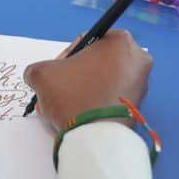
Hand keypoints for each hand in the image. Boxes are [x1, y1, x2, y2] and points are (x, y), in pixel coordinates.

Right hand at [24, 30, 152, 129]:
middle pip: (96, 62)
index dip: (67, 56)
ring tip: (64, 107)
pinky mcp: (138, 107)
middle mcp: (138, 59)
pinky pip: (110, 99)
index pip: (87, 40)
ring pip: (102, 82)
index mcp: (121, 41)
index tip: (57, 71)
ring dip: (81, 91)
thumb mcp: (42, 74)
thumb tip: (38, 77)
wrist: (96, 138)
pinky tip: (77, 115)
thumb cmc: (74, 96)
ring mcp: (141, 85)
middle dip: (74, 76)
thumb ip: (38, 69)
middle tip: (59, 90)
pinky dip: (94, 104)